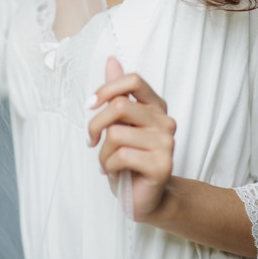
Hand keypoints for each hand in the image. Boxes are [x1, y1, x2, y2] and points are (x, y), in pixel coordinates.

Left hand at [88, 57, 175, 221]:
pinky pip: (121, 155)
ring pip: (116, 133)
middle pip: (120, 106)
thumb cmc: (129, 159)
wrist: (144, 198)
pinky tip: (114, 172)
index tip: (91, 104)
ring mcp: (166, 143)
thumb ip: (117, 92)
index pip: (134, 80)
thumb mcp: (119, 123)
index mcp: (155, 106)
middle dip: (96, 124)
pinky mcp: (162, 164)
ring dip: (102, 152)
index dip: (108, 88)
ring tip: (108, 162)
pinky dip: (108, 166)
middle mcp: (165, 121)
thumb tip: (112, 60)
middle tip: (91, 140)